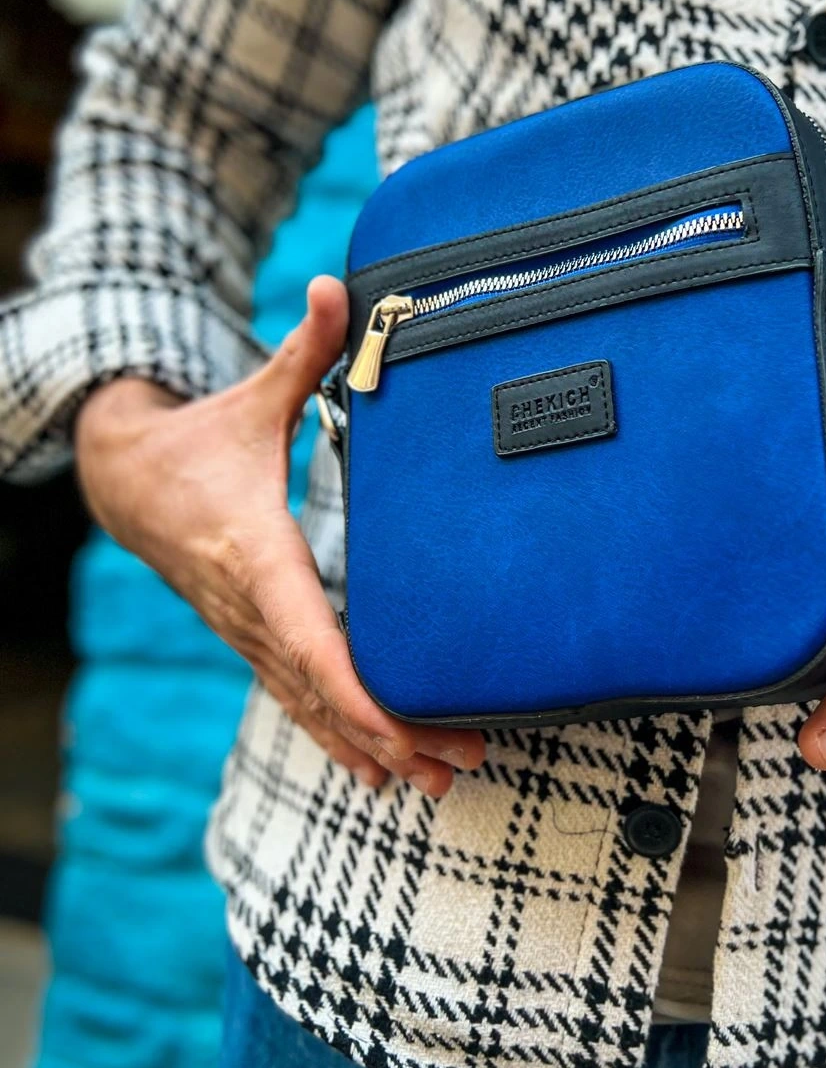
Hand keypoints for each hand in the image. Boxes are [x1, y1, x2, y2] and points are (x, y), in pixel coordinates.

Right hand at [75, 277, 484, 796]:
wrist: (125, 479)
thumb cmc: (200, 439)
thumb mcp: (250, 396)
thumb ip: (305, 349)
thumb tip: (338, 284)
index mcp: (255, 553)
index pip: (308, 635)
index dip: (357, 687)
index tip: (405, 726)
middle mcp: (250, 608)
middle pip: (322, 687)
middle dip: (388, 731)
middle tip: (458, 762)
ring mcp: (248, 633)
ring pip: (311, 706)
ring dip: (372, 748)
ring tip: (438, 783)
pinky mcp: (254, 640)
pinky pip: (297, 700)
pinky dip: (338, 738)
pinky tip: (380, 774)